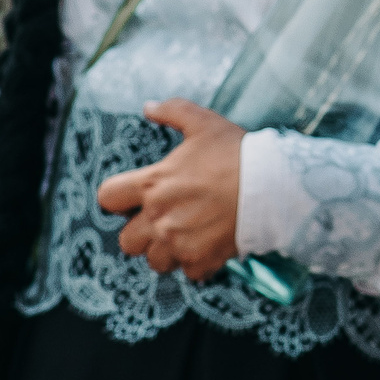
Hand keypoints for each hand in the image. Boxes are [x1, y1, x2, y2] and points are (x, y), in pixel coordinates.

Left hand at [94, 99, 245, 280]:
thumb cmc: (237, 153)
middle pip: (126, 241)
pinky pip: (188, 272)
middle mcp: (159, 217)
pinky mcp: (202, 260)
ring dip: (167, 251)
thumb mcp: (204, 123)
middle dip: (141, 233)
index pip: (107, 198)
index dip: (116, 199)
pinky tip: (210, 245)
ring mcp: (179, 243)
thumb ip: (173, 111)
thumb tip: (148, 106)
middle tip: (164, 221)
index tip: (131, 199)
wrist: (273, 185)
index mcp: (153, 184)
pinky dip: (197, 263)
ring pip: (155, 261)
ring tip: (187, 236)